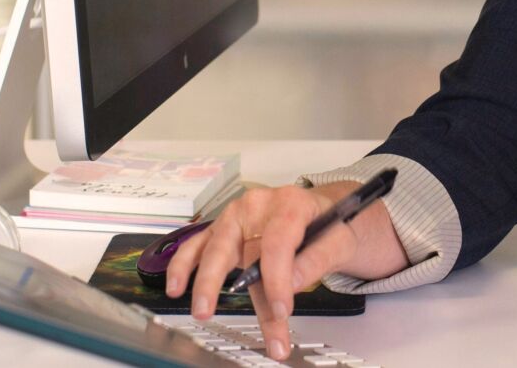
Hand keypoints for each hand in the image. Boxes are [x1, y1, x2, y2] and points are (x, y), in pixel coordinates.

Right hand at [164, 181, 402, 361]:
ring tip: (200, 309)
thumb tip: (291, 283)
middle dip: (229, 286)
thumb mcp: (339, 239)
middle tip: (218, 314)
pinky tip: (177, 286)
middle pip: (238, 247)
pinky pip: (199, 246)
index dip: (277, 279)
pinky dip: (185, 267)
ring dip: (204, 281)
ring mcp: (236, 217)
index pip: (277, 243)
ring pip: (213, 248)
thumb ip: (317, 259)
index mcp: (289, 203)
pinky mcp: (224, 230)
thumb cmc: (330, 224)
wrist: (322, 211)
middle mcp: (257, 206)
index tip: (282, 310)